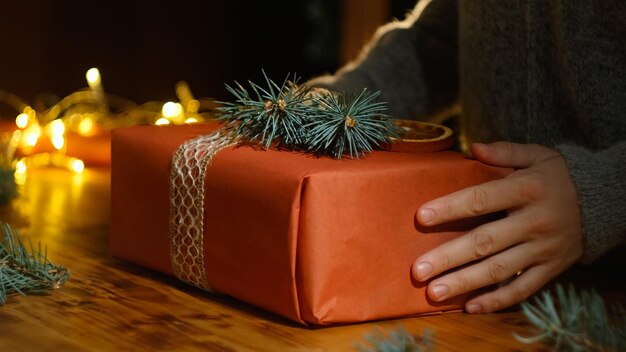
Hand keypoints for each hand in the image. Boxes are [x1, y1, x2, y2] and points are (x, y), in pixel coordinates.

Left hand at [412, 142, 583, 312]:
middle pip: (485, 242)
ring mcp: (542, 249)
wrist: (605, 202)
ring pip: (499, 269)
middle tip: (418, 270)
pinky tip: (470, 307)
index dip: (451, 208)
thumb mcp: (538, 155)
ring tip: (435, 292)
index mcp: (527, 189)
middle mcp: (534, 222)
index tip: (421, 217)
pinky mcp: (551, 268)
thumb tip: (473, 148)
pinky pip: (522, 289)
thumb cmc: (559, 177)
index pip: (482, 199)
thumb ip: (505, 152)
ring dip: (465, 282)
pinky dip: (497, 300)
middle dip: (450, 257)